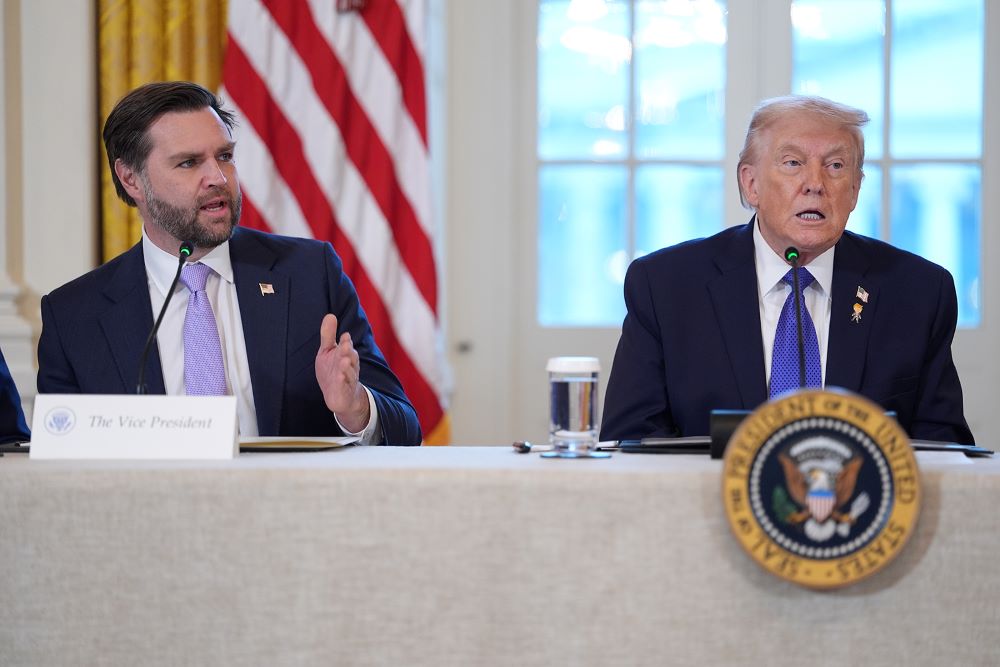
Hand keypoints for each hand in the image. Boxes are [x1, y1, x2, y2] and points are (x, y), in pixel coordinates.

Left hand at [315, 313, 369, 432]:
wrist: (340, 396)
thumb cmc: (333, 371)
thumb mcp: (328, 352)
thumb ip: (328, 335)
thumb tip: (330, 314)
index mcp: (346, 355)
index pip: (347, 347)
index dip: (346, 342)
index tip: (344, 336)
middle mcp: (349, 366)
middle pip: (350, 358)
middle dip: (348, 351)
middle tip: (345, 345)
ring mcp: (348, 380)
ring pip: (349, 372)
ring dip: (347, 367)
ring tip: (344, 361)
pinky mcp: (344, 392)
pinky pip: (344, 387)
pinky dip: (342, 382)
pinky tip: (339, 377)